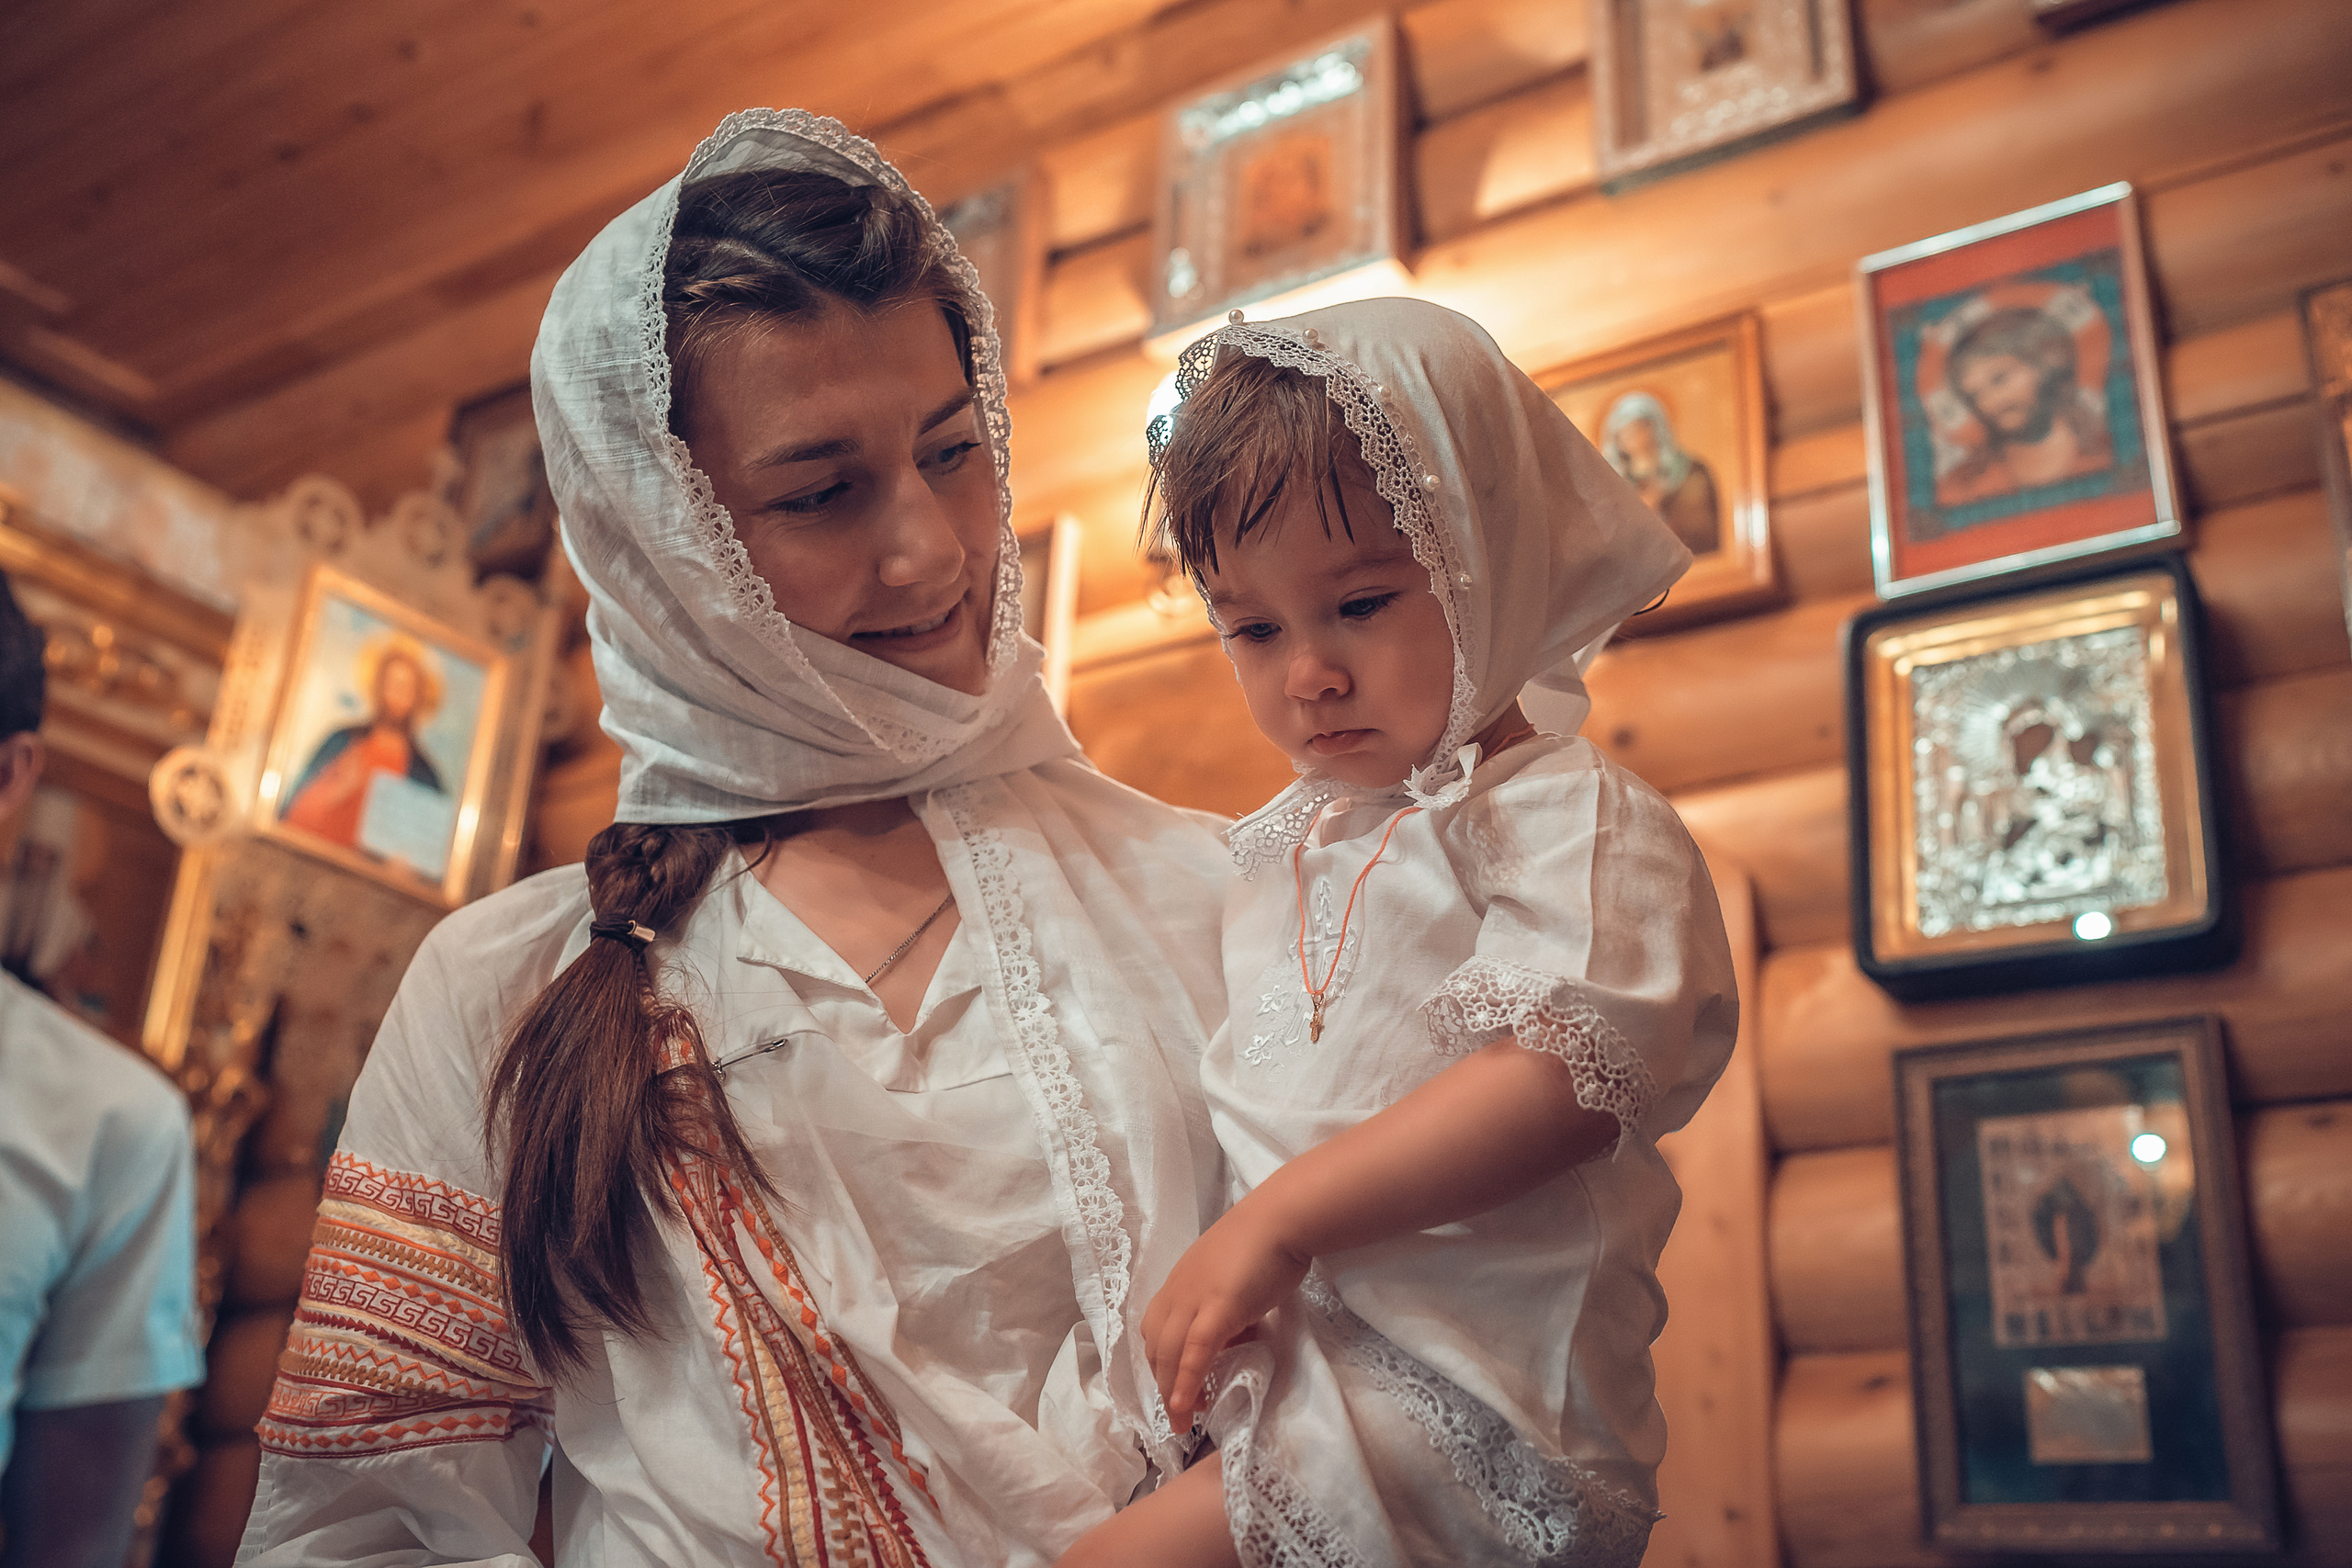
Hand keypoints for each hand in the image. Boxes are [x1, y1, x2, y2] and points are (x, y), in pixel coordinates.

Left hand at [1142, 1202, 1310, 1427]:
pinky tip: (1184, 1407)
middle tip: (1180, 1411)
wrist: (1281, 1218)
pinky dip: (1185, 1383)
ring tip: (1182, 1421)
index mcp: (1181, 1282)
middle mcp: (1178, 1291)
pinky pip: (1194, 1353)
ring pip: (1169, 1354)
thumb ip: (1227, 1303)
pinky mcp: (1217, 1309)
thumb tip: (1235, 1332)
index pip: (1156, 1328)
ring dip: (1171, 1393)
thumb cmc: (1265, 1241)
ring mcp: (1195, 1299)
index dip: (1162, 1361)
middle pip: (1156, 1346)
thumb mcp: (1234, 1277)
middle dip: (1163, 1383)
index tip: (1175, 1385)